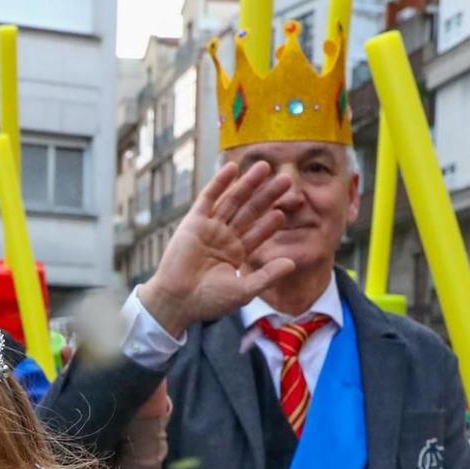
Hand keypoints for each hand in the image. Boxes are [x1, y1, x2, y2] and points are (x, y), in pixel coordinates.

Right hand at [135, 159, 298, 336]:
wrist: (177, 301)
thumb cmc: (208, 301)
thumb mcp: (243, 290)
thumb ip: (268, 276)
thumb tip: (293, 263)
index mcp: (235, 254)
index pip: (257, 233)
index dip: (270, 222)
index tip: (284, 210)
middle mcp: (224, 238)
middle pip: (250, 212)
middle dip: (267, 196)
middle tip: (286, 180)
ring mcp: (209, 228)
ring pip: (232, 201)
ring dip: (248, 183)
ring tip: (265, 166)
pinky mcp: (193, 222)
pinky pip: (208, 198)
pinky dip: (220, 183)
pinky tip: (233, 168)